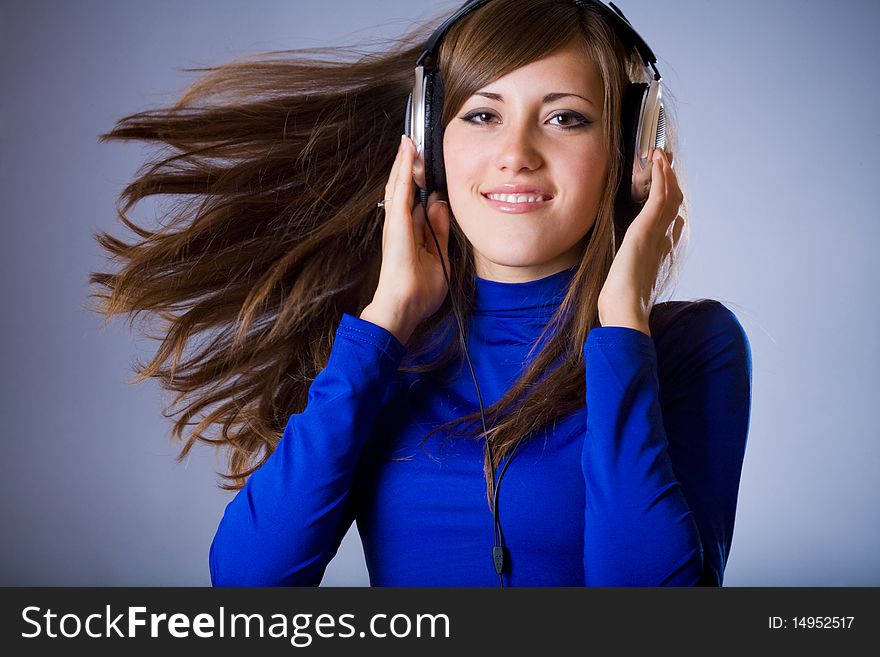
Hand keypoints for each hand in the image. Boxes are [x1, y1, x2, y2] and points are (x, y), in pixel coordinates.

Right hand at [360, 135, 450, 345]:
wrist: (403, 308)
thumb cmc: (419, 292)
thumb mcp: (439, 256)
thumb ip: (439, 231)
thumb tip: (441, 205)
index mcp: (410, 234)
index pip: (415, 201)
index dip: (419, 182)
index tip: (425, 165)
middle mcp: (400, 225)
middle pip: (404, 188)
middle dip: (409, 166)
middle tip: (414, 143)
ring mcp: (395, 223)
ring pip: (400, 184)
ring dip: (405, 161)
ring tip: (409, 140)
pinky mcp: (396, 222)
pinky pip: (402, 189)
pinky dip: (404, 168)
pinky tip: (408, 151)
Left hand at [596, 148, 684, 335]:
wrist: (626, 313)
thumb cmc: (622, 305)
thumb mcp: (629, 283)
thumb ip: (635, 270)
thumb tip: (636, 265)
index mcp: (658, 254)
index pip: (670, 224)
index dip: (671, 205)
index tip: (670, 190)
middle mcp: (662, 242)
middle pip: (672, 205)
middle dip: (671, 183)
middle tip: (667, 163)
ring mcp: (657, 234)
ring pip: (669, 197)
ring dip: (667, 174)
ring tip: (662, 155)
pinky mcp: (646, 229)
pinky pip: (659, 197)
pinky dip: (661, 177)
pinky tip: (659, 162)